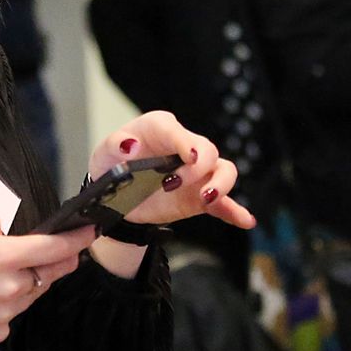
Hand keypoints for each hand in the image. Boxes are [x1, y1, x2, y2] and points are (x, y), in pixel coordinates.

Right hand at [0, 210, 98, 349]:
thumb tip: (5, 230)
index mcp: (4, 256)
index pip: (55, 247)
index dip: (78, 239)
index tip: (92, 230)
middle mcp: (12, 287)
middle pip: (51, 273)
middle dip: (60, 260)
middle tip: (58, 251)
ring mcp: (5, 314)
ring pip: (32, 294)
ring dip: (29, 282)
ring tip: (1, 274)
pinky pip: (11, 314)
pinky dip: (7, 303)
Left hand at [86, 111, 254, 231]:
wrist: (116, 195)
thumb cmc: (113, 164)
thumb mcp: (105, 153)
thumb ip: (115, 145)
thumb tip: (129, 145)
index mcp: (161, 129)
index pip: (177, 131)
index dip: (185, 142)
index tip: (189, 156)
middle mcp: (185, 148)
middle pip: (207, 150)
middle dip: (196, 168)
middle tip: (171, 185)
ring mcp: (197, 173)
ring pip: (224, 170)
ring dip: (221, 185)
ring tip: (207, 199)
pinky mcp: (200, 197)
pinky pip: (224, 204)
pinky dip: (235, 211)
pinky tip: (245, 221)